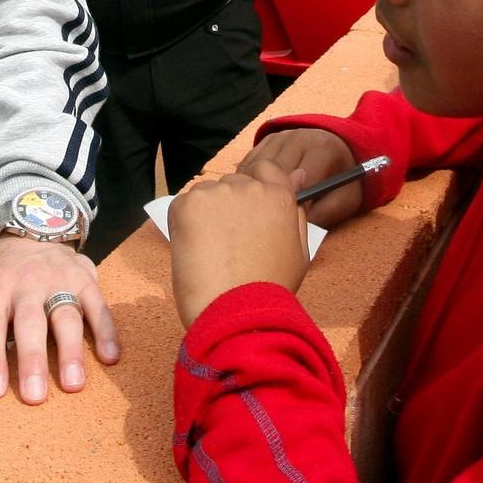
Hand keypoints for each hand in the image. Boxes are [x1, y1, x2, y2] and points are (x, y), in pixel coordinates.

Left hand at [0, 234, 118, 403]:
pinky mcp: (86, 279)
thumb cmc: (2, 283)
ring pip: (67, 316)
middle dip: (33, 359)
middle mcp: (28, 284)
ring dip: (71, 351)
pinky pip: (99, 306)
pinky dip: (106, 331)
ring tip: (73, 385)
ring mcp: (60, 280)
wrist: (31, 237)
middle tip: (35, 396)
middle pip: (31, 322)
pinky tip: (110, 357)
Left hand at [169, 160, 311, 328]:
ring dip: (206, 215)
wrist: (236, 313)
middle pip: (234, 184)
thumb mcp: (299, 253)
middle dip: (229, 207)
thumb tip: (298, 177)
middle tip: (228, 243)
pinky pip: (183, 206)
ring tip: (211, 252)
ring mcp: (216, 194)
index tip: (247, 212)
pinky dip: (184, 225)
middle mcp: (249, 188)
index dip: (254, 188)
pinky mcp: (187, 205)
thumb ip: (297, 213)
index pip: (265, 170)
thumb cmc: (270, 290)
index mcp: (279, 197)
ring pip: (207, 194)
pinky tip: (195, 251)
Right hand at [239, 127, 360, 227]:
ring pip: (255, 169)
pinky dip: (248, 182)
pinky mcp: (265, 140)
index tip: (291, 225)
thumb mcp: (347, 199)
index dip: (292, 205)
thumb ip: (326, 213)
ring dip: (255, 191)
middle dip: (270, 200)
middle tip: (271, 223)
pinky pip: (248, 164)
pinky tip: (255, 197)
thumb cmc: (342, 181)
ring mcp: (279, 137)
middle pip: (272, 174)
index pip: (298, 180)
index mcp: (322, 149)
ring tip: (260, 212)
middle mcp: (298, 138)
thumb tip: (297, 227)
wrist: (340, 150)